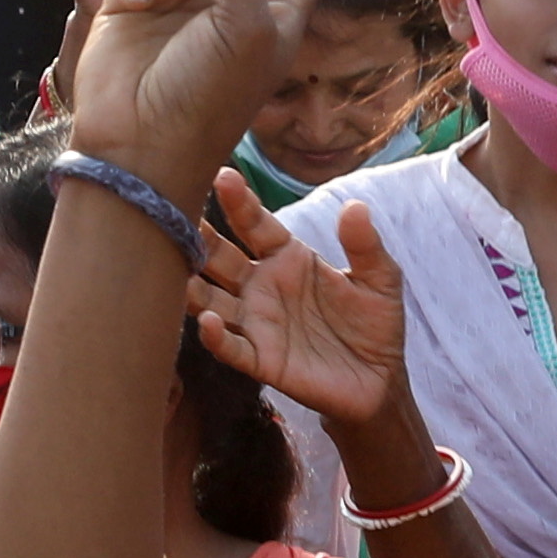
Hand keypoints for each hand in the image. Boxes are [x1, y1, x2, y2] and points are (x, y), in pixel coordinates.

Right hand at [190, 176, 406, 426]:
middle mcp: (262, 286)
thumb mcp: (380, 279)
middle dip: (199, 235)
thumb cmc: (375, 325)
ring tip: (176, 266)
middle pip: (220, 257)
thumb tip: (356, 206)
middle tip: (176, 211)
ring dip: (193, 284)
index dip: (239, 202)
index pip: (255, 224)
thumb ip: (365, 245)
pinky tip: (207, 320)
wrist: (379, 381)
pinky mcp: (261, 360)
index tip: (223, 175)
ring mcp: (257, 322)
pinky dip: (215, 335)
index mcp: (287, 258)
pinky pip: (231, 346)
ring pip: (212, 298)